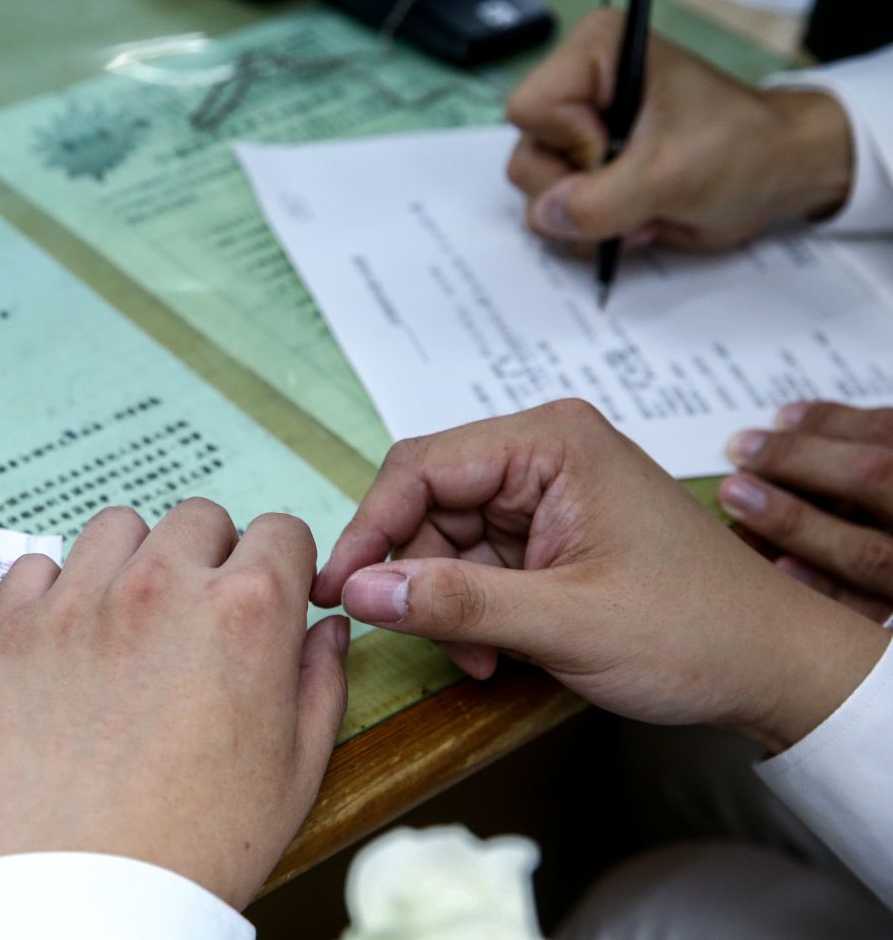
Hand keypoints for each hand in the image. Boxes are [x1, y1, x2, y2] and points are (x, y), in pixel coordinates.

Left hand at [0, 500, 348, 908]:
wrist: (81, 899)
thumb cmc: (195, 850)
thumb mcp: (297, 774)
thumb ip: (320, 683)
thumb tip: (323, 630)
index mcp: (248, 613)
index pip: (281, 531)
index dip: (280, 565)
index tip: (266, 594)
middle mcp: (165, 586)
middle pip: (199, 518)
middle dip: (209, 557)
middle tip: (197, 620)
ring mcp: (81, 600)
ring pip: (118, 527)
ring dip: (133, 560)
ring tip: (129, 624)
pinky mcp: (13, 627)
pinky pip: (37, 564)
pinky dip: (54, 589)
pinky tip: (66, 641)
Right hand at [313, 400, 889, 752]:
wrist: (773, 670)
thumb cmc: (693, 632)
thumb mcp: (564, 623)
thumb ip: (455, 603)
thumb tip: (357, 592)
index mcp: (550, 442)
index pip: (420, 467)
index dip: (370, 529)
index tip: (338, 591)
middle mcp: (542, 453)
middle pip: (426, 504)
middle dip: (419, 578)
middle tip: (433, 643)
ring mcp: (544, 493)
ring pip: (443, 540)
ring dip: (447, 606)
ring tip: (482, 660)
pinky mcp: (547, 533)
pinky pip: (474, 564)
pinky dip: (472, 613)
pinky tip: (497, 654)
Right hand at [505, 9, 851, 250]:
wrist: (781, 173)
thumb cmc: (743, 150)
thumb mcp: (672, 174)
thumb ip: (601, 199)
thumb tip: (545, 217)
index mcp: (596, 54)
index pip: (529, 108)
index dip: (571, 142)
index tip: (621, 148)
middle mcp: (577, 89)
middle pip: (527, 157)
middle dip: (579, 191)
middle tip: (636, 188)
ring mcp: (578, 136)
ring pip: (537, 195)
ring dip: (589, 218)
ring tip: (644, 206)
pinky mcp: (586, 172)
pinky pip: (556, 215)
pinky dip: (593, 229)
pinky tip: (637, 216)